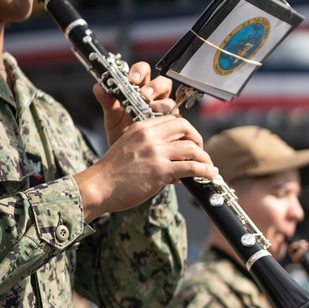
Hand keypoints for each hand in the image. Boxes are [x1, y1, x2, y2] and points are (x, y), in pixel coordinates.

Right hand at [74, 114, 216, 219]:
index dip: (185, 131)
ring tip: (209, 167)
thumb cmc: (112, 174)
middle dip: (198, 139)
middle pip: (185, 127)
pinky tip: (210, 174)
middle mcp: (150, 136)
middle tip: (200, 152)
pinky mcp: (160, 170)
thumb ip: (150, 151)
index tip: (190, 142)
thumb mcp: (128, 150)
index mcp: (141, 128)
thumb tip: (176, 168)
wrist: (98, 187)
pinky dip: (205, 170)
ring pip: (192, 148)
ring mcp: (156, 152)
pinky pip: (191, 167)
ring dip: (205, 158)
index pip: (172, 120)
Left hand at [93, 60, 176, 145]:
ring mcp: (165, 111)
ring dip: (163, 102)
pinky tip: (165, 123)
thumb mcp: (112, 119)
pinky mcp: (172, 125)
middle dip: (154, 85)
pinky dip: (172, 120)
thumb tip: (98, 86)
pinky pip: (176, 119)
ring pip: (170, 99)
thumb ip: (108, 103)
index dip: (139, 71)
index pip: (142, 71)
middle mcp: (154, 97)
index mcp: (138, 89)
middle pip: (162, 82)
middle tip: (145, 93)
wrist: (127, 159)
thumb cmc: (121, 134)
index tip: (132, 78)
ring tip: (153, 108)